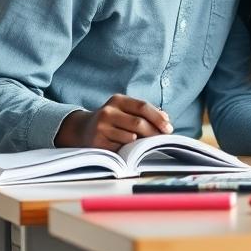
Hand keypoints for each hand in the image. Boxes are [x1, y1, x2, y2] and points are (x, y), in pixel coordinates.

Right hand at [54, 93, 172, 150]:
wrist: (81, 130)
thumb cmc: (112, 120)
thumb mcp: (126, 111)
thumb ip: (145, 113)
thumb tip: (166, 119)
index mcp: (118, 100)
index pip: (142, 107)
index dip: (158, 118)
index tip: (169, 128)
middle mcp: (108, 111)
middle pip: (138, 123)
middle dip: (154, 132)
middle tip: (162, 139)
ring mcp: (100, 127)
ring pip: (130, 137)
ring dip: (142, 143)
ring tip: (146, 145)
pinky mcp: (97, 142)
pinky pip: (120, 148)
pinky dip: (128, 150)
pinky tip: (130, 150)